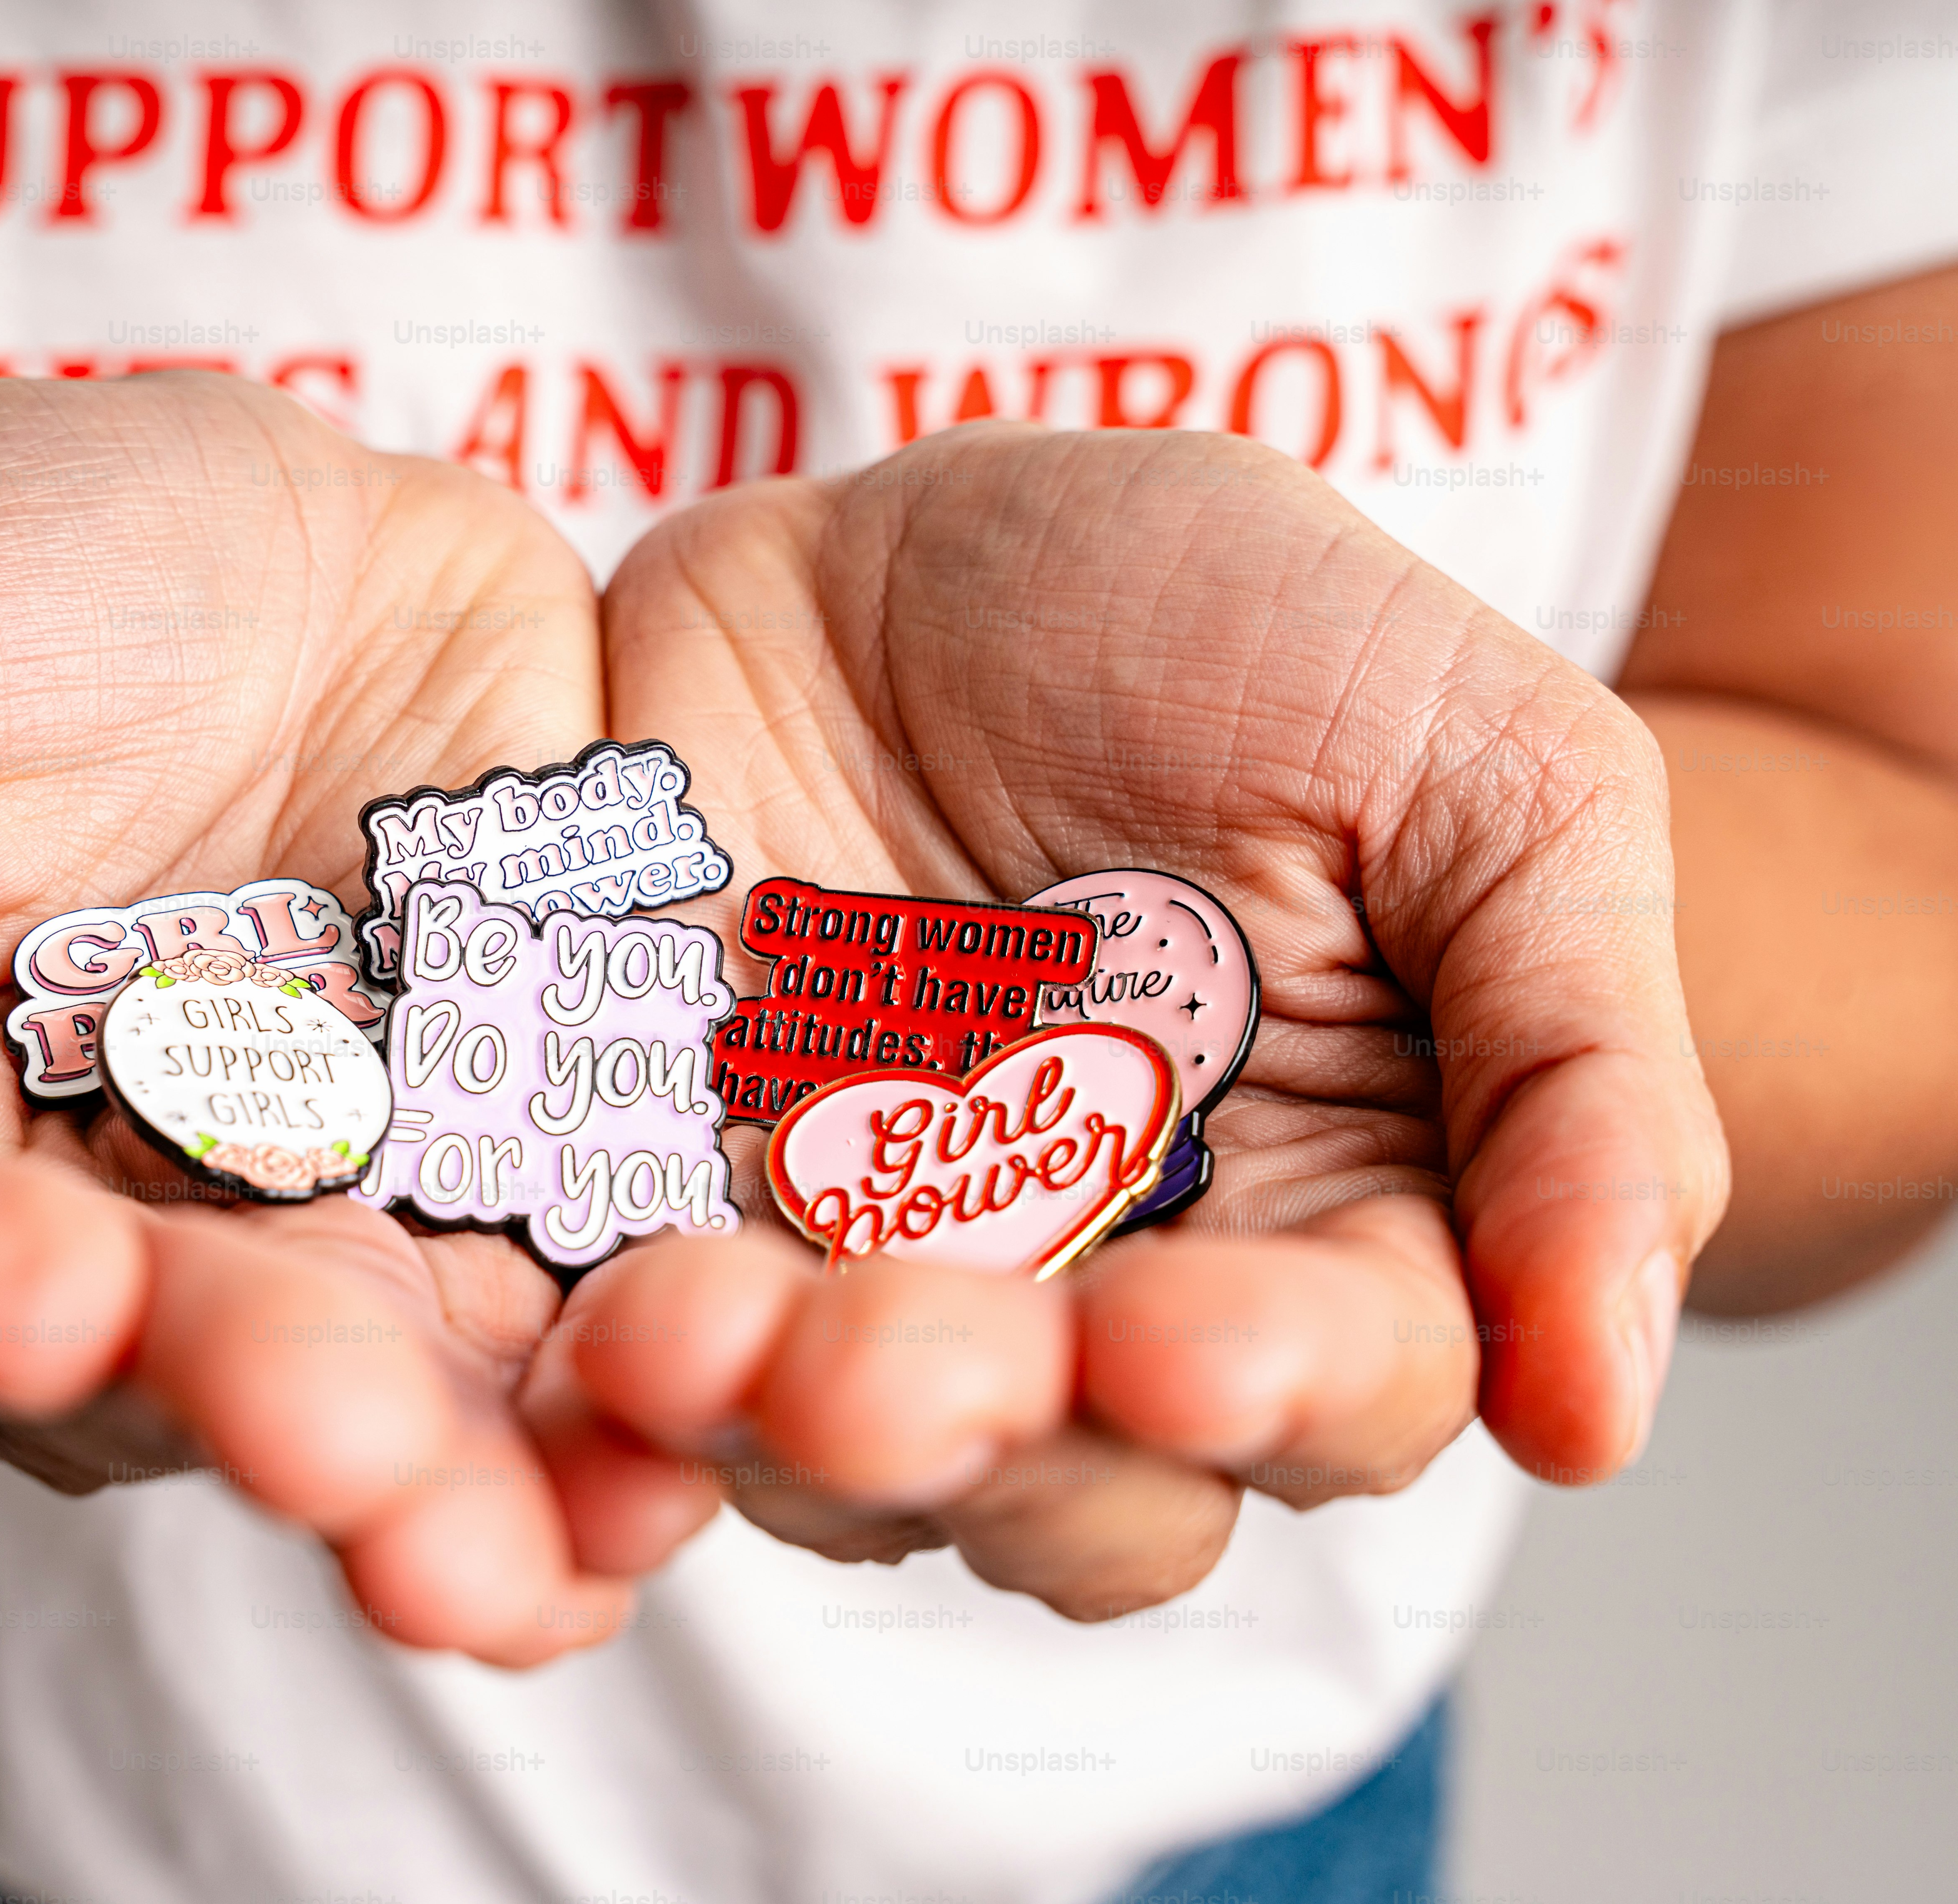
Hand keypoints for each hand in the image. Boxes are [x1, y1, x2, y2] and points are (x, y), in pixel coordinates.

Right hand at [0, 372, 629, 1663]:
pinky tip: (679, 1467)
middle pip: (152, 1355)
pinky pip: (577, 1292)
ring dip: (451, 1472)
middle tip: (327, 1443)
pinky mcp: (527, 1157)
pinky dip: (628, 1384)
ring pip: (378, 1371)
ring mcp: (333, 1207)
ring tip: (520, 1547)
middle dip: (239, 1399)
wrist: (260, 526)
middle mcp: (104, 1225)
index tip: (6, 1285)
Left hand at [528, 423, 1728, 1616]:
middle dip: (996, 1448)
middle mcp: (1093, 1290)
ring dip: (775, 1430)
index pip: (1336, 1389)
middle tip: (897, 1376)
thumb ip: (1577, 1068)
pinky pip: (635, 1351)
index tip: (1190, 1349)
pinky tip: (582, 1323)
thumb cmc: (1223, 619)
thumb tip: (1601, 1410)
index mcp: (1325, 1218)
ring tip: (687, 1342)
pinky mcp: (663, 1210)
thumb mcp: (1480, 769)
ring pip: (841, 1463)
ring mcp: (863, 1271)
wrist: (900, 542)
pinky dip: (607, 1371)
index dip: (1273, 1391)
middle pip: (1076, 1488)